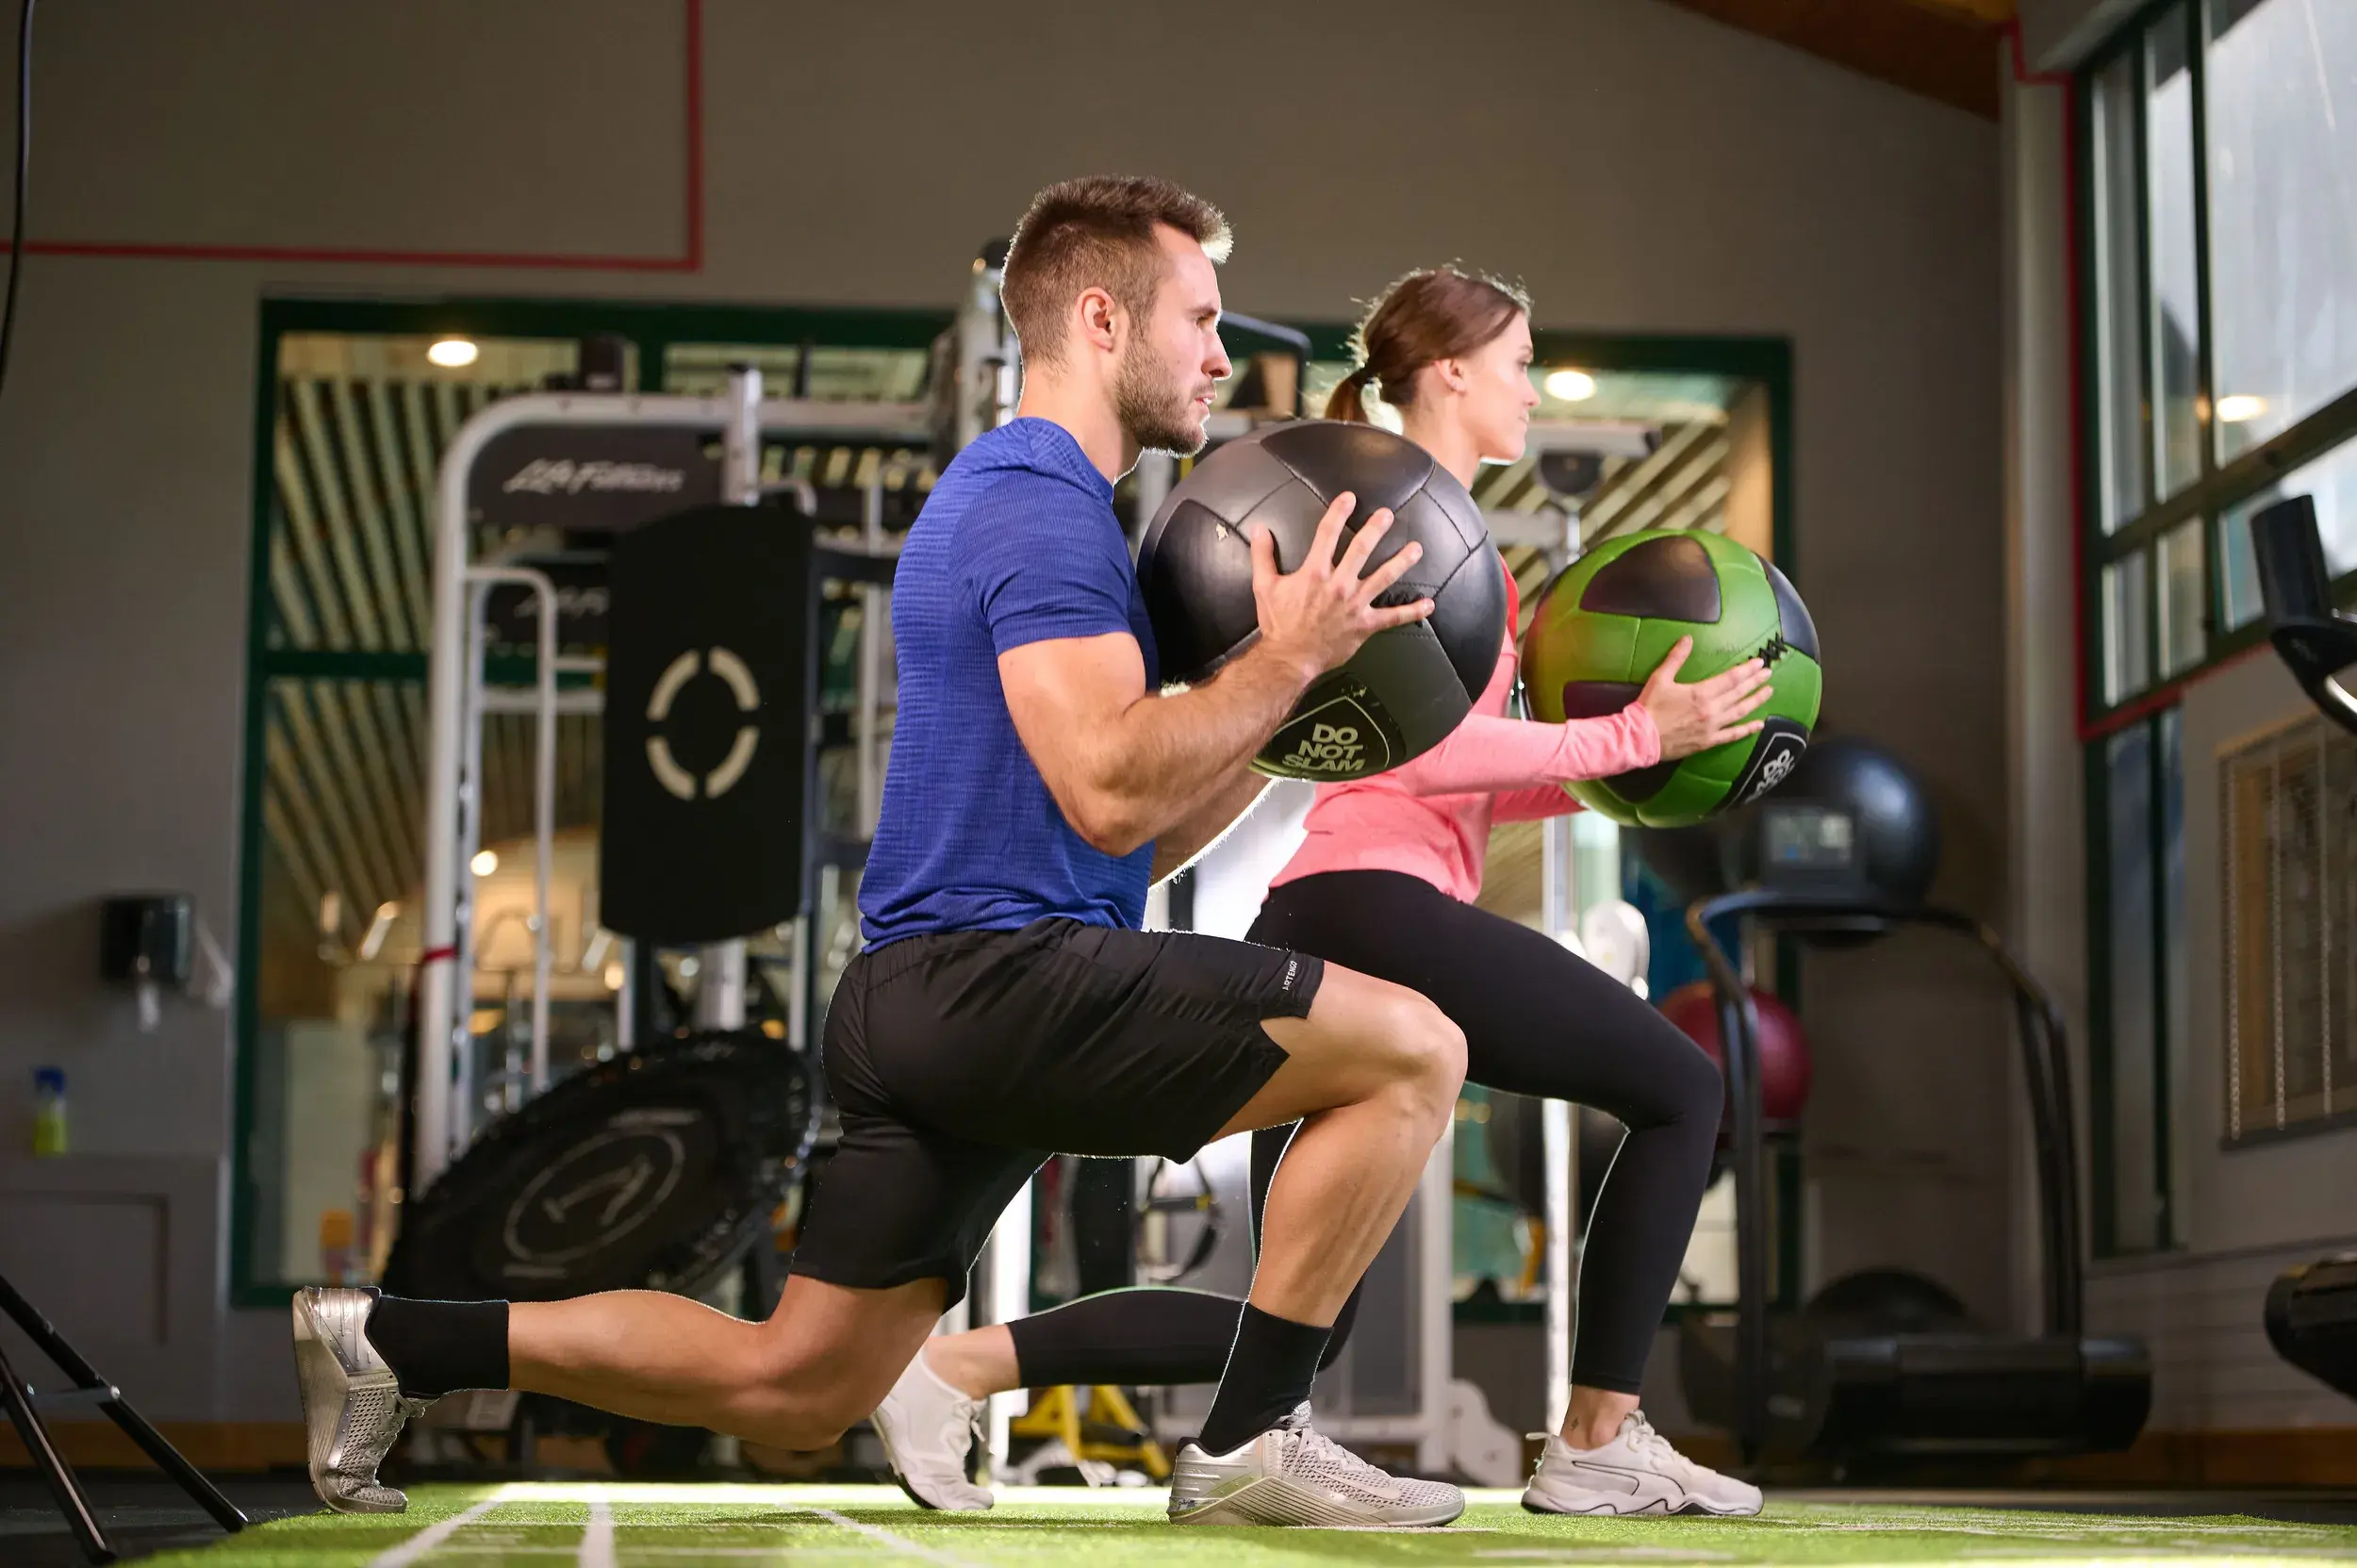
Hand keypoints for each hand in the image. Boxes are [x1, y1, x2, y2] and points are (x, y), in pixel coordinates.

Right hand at [1249, 492, 1433, 683]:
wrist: (1289, 658)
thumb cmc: (1278, 623)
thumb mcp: (1264, 586)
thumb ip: (1262, 555)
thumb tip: (1260, 528)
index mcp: (1315, 572)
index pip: (1328, 534)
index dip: (1339, 512)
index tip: (1350, 498)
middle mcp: (1339, 584)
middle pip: (1362, 549)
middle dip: (1376, 529)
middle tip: (1388, 515)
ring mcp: (1355, 604)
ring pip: (1383, 577)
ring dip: (1401, 561)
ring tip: (1416, 548)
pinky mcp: (1365, 625)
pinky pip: (1393, 618)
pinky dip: (1412, 612)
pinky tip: (1429, 604)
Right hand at [1637, 638, 1772, 760]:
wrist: (1641, 737)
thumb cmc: (1650, 707)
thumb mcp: (1660, 678)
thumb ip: (1676, 658)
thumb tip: (1688, 639)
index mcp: (1701, 692)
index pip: (1731, 679)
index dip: (1747, 670)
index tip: (1759, 663)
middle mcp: (1711, 709)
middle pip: (1739, 693)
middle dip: (1755, 682)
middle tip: (1768, 673)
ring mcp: (1712, 727)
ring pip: (1740, 712)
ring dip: (1756, 701)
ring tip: (1768, 692)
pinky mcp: (1709, 741)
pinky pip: (1732, 735)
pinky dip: (1747, 730)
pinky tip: (1759, 724)